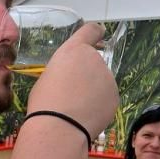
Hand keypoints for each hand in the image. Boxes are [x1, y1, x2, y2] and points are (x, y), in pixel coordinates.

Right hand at [27, 22, 119, 141]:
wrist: (59, 128)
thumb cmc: (44, 103)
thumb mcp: (47, 78)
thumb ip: (63, 71)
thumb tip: (69, 79)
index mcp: (74, 50)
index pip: (91, 30)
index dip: (95, 33)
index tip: (99, 36)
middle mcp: (95, 59)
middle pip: (94, 63)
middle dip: (87, 74)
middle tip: (72, 93)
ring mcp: (108, 78)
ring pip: (101, 82)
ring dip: (93, 91)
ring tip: (77, 109)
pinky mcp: (115, 97)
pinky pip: (106, 99)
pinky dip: (99, 106)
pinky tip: (86, 117)